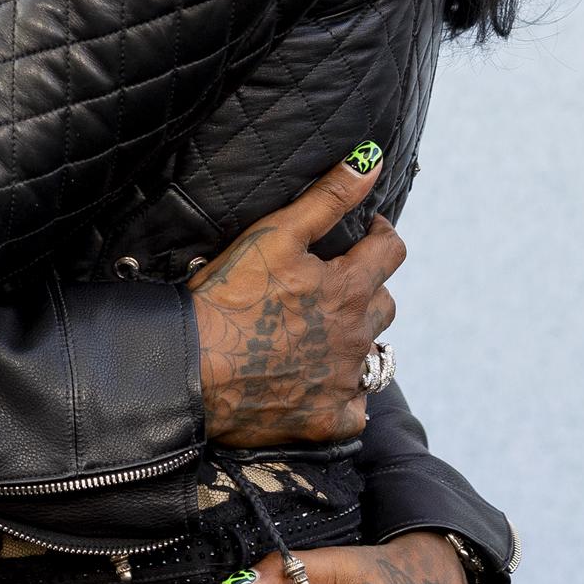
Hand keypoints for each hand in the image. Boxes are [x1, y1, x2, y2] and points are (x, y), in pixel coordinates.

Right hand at [190, 154, 402, 446]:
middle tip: (333, 285)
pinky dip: (342, 395)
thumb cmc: (227, 296)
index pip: (391, 252)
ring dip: (356, 343)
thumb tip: (370, 162)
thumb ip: (328, 199)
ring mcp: (344, 383)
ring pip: (372, 357)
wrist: (191, 369)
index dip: (381, 236)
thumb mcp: (276, 234)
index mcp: (349, 288)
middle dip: (366, 289)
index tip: (368, 233)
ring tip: (323, 335)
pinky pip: (355, 408)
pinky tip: (317, 385)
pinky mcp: (328, 421)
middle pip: (384, 305)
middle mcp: (356, 337)